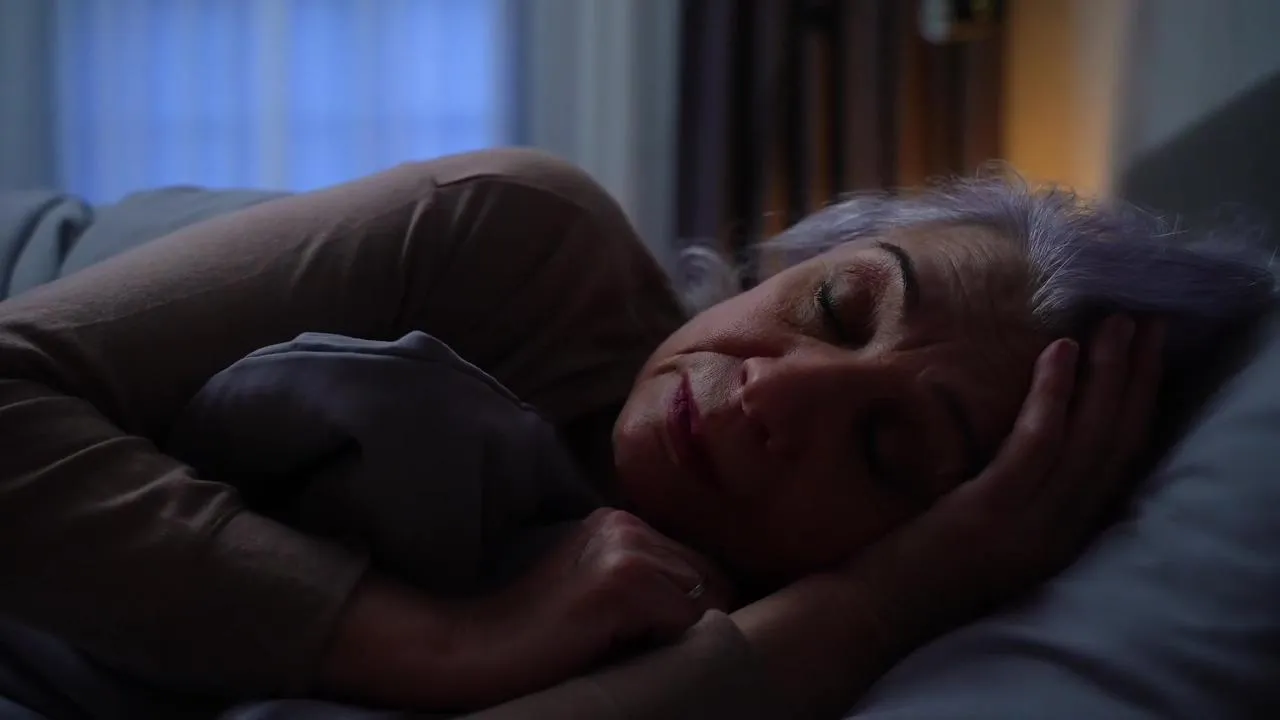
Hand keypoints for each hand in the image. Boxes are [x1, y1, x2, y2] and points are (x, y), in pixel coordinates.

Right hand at [449, 508, 732, 706]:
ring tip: (620, 643)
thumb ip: (645, 579)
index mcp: (617, 521)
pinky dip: (664, 645)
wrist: (478, 649)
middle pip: (709, 577)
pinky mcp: (623, 581)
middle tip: (632, 642)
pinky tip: (613, 646)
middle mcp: (624, 523)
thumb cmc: (538, 637)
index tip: (647, 632)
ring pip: (703, 599)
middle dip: (688, 617)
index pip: (696, 563)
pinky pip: (688, 620)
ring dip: (675, 632)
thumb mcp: (596, 589)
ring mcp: (624, 548)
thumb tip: (716, 601)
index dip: (686, 607)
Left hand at [850, 315, 1164, 644]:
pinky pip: (1037, 445)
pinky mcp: (994, 513)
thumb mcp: (986, 525)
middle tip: (1149, 322)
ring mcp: (1031, 527)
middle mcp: (1062, 535)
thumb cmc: (918, 563)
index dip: (1141, 405)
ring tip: (1117, 323)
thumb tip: (1036, 427)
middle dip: (1140, 380)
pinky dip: (1055, 395)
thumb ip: (1018, 491)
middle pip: (1119, 446)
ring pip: (1090, 441)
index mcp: (1064, 536)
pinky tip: (1061, 351)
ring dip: (1110, 375)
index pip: (1121, 465)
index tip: (1150, 354)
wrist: (874, 612)